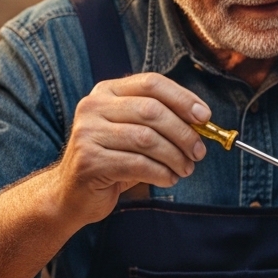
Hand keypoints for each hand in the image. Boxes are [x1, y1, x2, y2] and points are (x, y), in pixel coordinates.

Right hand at [57, 73, 208, 224]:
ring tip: (185, 168)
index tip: (205, 117)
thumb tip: (202, 121)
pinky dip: (161, 173)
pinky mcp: (89, 161)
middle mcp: (93, 106)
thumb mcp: (135, 132)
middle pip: (151, 110)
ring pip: (147, 138)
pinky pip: (137, 164)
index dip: (182, 98)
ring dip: (175, 156)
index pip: (151, 83)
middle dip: (183, 132)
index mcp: (107, 91)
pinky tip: (168, 178)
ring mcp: (88, 133)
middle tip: (199, 152)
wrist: (73, 193)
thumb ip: (161, 120)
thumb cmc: (113, 160)